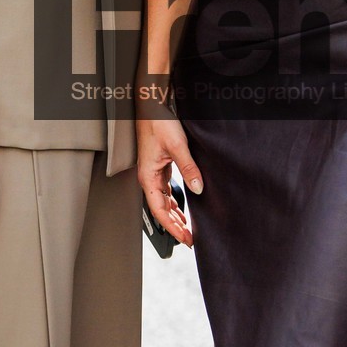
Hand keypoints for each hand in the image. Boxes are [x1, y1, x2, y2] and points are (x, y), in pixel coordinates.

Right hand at [137, 115, 200, 247]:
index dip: (173, 227)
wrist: (152, 106)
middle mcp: (149, 178)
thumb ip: (188, 168)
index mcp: (148, 177)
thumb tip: (198, 188)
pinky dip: (174, 202)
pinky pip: (166, 191)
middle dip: (175, 226)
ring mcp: (153, 173)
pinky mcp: (159, 166)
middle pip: (161, 210)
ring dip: (175, 216)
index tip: (185, 239)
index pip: (160, 211)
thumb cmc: (157, 123)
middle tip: (190, 240)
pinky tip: (182, 208)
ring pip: (163, 201)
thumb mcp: (177, 146)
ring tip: (187, 229)